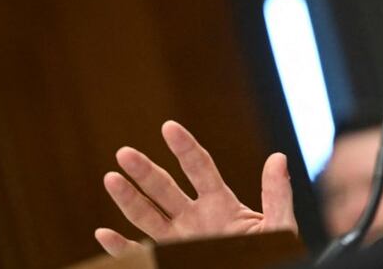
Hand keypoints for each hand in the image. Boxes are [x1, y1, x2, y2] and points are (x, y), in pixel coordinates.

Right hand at [95, 120, 296, 256]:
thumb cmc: (269, 258)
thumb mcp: (278, 226)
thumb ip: (277, 194)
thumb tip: (278, 157)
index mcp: (220, 204)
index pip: (199, 168)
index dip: (184, 147)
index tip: (169, 127)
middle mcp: (194, 218)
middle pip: (165, 188)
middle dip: (145, 170)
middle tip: (124, 152)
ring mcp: (178, 240)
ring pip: (146, 216)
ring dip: (128, 198)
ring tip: (111, 177)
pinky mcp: (165, 262)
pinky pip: (139, 254)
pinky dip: (120, 248)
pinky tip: (104, 233)